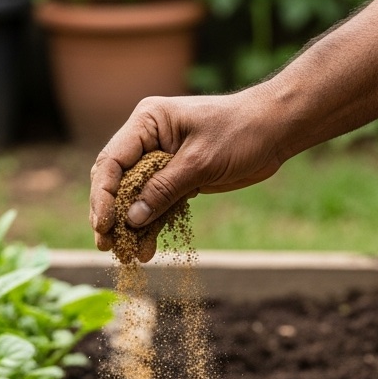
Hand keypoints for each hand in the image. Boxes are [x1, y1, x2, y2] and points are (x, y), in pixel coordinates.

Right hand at [89, 87, 285, 260]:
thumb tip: (131, 219)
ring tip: (125, 256)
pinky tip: (147, 250)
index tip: (102, 226)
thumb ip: (164, 190)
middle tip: (105, 246)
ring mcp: (162, 160)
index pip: (112, 161)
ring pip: (135, 198)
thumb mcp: (200, 162)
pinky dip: (152, 226)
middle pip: (117, 181)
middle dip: (111, 215)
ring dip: (130, 226)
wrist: (274, 131)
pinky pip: (157, 204)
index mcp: (147, 122)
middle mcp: (149, 140)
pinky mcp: (178, 178)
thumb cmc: (239, 132)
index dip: (103, 195)